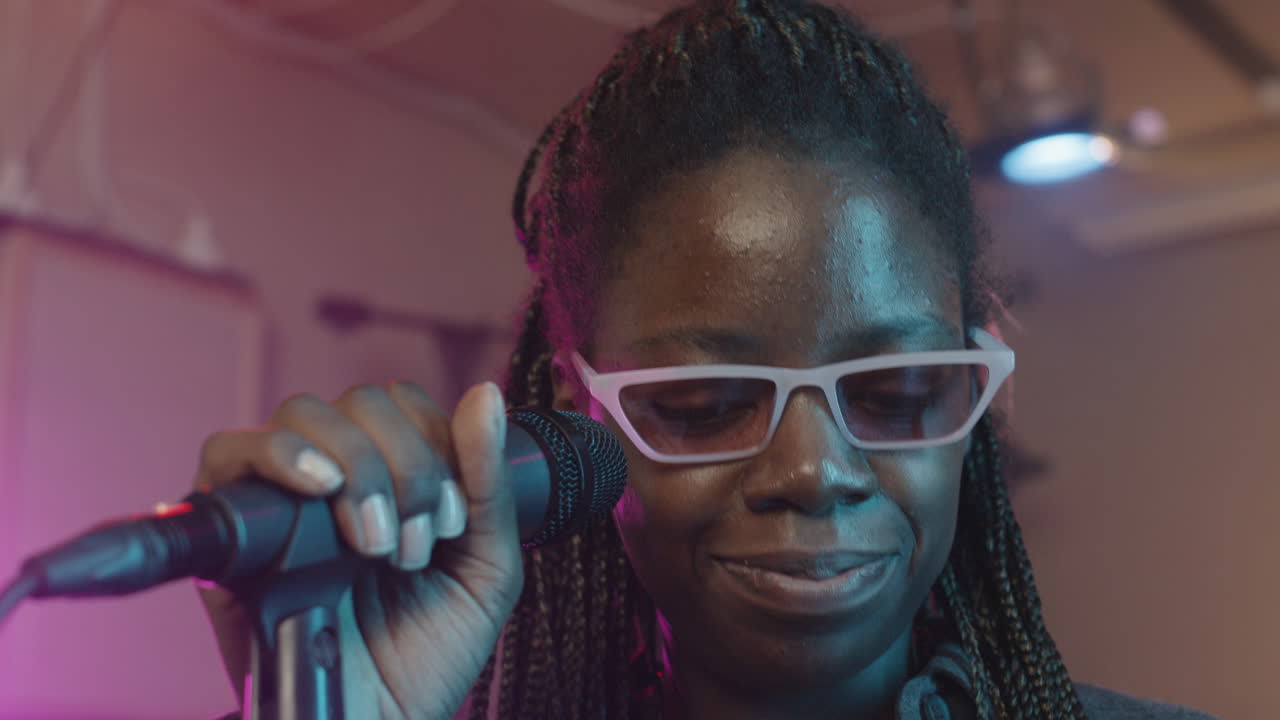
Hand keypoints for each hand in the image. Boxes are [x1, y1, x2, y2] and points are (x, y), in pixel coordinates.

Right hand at [196, 381, 522, 719]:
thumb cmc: (427, 658)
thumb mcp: (485, 567)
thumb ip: (488, 481)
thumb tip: (486, 395)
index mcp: (394, 481)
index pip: (404, 405)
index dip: (433, 444)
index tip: (448, 523)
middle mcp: (337, 481)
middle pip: (358, 403)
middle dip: (402, 465)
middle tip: (410, 546)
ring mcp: (283, 500)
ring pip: (303, 416)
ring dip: (355, 466)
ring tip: (374, 543)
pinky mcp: (232, 531)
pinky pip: (228, 453)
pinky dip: (279, 455)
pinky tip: (324, 488)